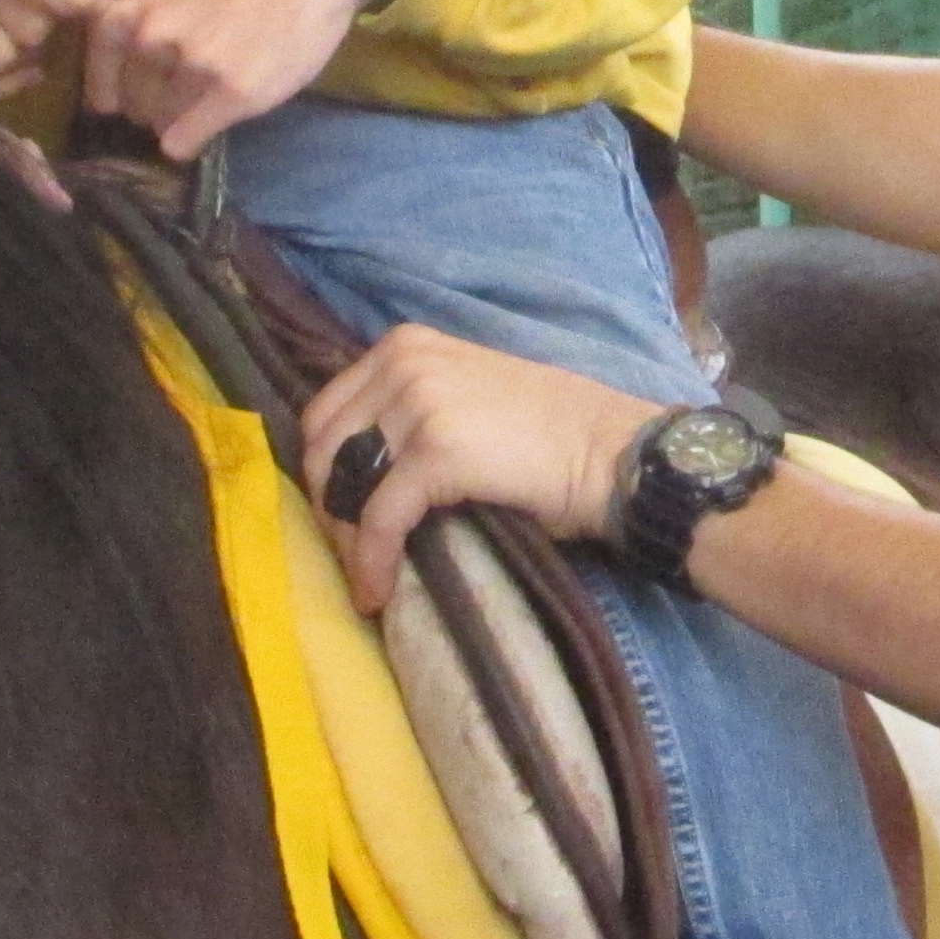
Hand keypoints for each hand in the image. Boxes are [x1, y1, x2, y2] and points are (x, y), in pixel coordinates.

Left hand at [79, 0, 378, 157]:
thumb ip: (128, 9)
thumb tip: (101, 55)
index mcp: (126, 8)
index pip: (98, 83)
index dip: (119, 92)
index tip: (142, 89)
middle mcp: (149, 35)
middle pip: (130, 107)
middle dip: (152, 107)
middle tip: (185, 90)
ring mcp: (189, 65)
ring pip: (158, 125)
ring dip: (178, 120)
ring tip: (207, 94)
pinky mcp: (228, 92)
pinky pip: (183, 142)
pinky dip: (192, 141)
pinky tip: (214, 118)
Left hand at [299, 325, 658, 613]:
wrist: (616, 453)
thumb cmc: (553, 437)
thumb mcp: (465, 399)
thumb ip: (411, 413)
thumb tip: (360, 472)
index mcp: (406, 345)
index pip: (327, 411)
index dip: (324, 473)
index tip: (339, 519)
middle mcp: (404, 361)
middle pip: (323, 445)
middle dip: (329, 508)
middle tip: (349, 556)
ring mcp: (418, 401)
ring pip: (343, 482)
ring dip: (346, 541)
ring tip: (366, 577)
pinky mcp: (436, 449)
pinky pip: (379, 518)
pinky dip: (371, 561)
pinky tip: (378, 593)